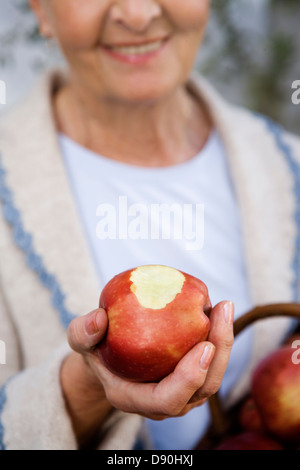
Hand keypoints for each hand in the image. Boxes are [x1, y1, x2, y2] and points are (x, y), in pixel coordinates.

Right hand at [63, 300, 233, 446]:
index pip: (167, 400)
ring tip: (224, 306)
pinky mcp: (190, 376)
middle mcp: (163, 402)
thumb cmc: (94, 348)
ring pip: (212, 375)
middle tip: (221, 312)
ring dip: (224, 342)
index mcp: (135, 398)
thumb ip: (82, 331)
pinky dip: (218, 336)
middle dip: (218, 352)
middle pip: (202, 388)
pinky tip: (217, 308)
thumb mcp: (80, 339)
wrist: (108, 356)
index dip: (189, 379)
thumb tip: (99, 318)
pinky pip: (210, 360)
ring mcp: (180, 391)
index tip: (204, 345)